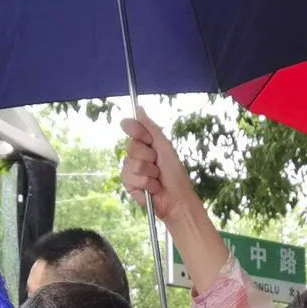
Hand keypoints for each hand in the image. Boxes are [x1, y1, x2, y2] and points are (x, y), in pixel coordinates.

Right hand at [121, 111, 199, 225]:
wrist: (177, 199)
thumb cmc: (175, 174)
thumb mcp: (165, 147)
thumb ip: (151, 128)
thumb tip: (139, 108)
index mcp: (146, 143)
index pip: (130, 127)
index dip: (135, 130)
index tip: (147, 139)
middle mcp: (136, 155)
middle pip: (131, 146)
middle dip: (148, 157)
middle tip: (158, 165)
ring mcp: (131, 169)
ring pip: (130, 164)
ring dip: (148, 173)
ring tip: (157, 179)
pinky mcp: (129, 184)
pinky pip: (129, 178)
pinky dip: (145, 184)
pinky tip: (152, 189)